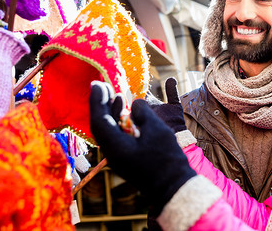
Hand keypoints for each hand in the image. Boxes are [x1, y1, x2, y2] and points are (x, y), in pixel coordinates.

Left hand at [90, 81, 195, 214]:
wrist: (174, 186)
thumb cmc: (167, 159)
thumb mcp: (156, 130)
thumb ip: (143, 113)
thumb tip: (135, 104)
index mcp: (115, 146)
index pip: (99, 118)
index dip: (97, 99)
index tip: (98, 83)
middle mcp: (112, 152)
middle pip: (100, 124)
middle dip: (101, 104)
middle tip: (104, 86)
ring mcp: (118, 156)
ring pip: (108, 130)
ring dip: (110, 112)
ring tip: (116, 96)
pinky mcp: (126, 158)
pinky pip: (116, 136)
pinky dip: (118, 122)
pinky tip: (126, 113)